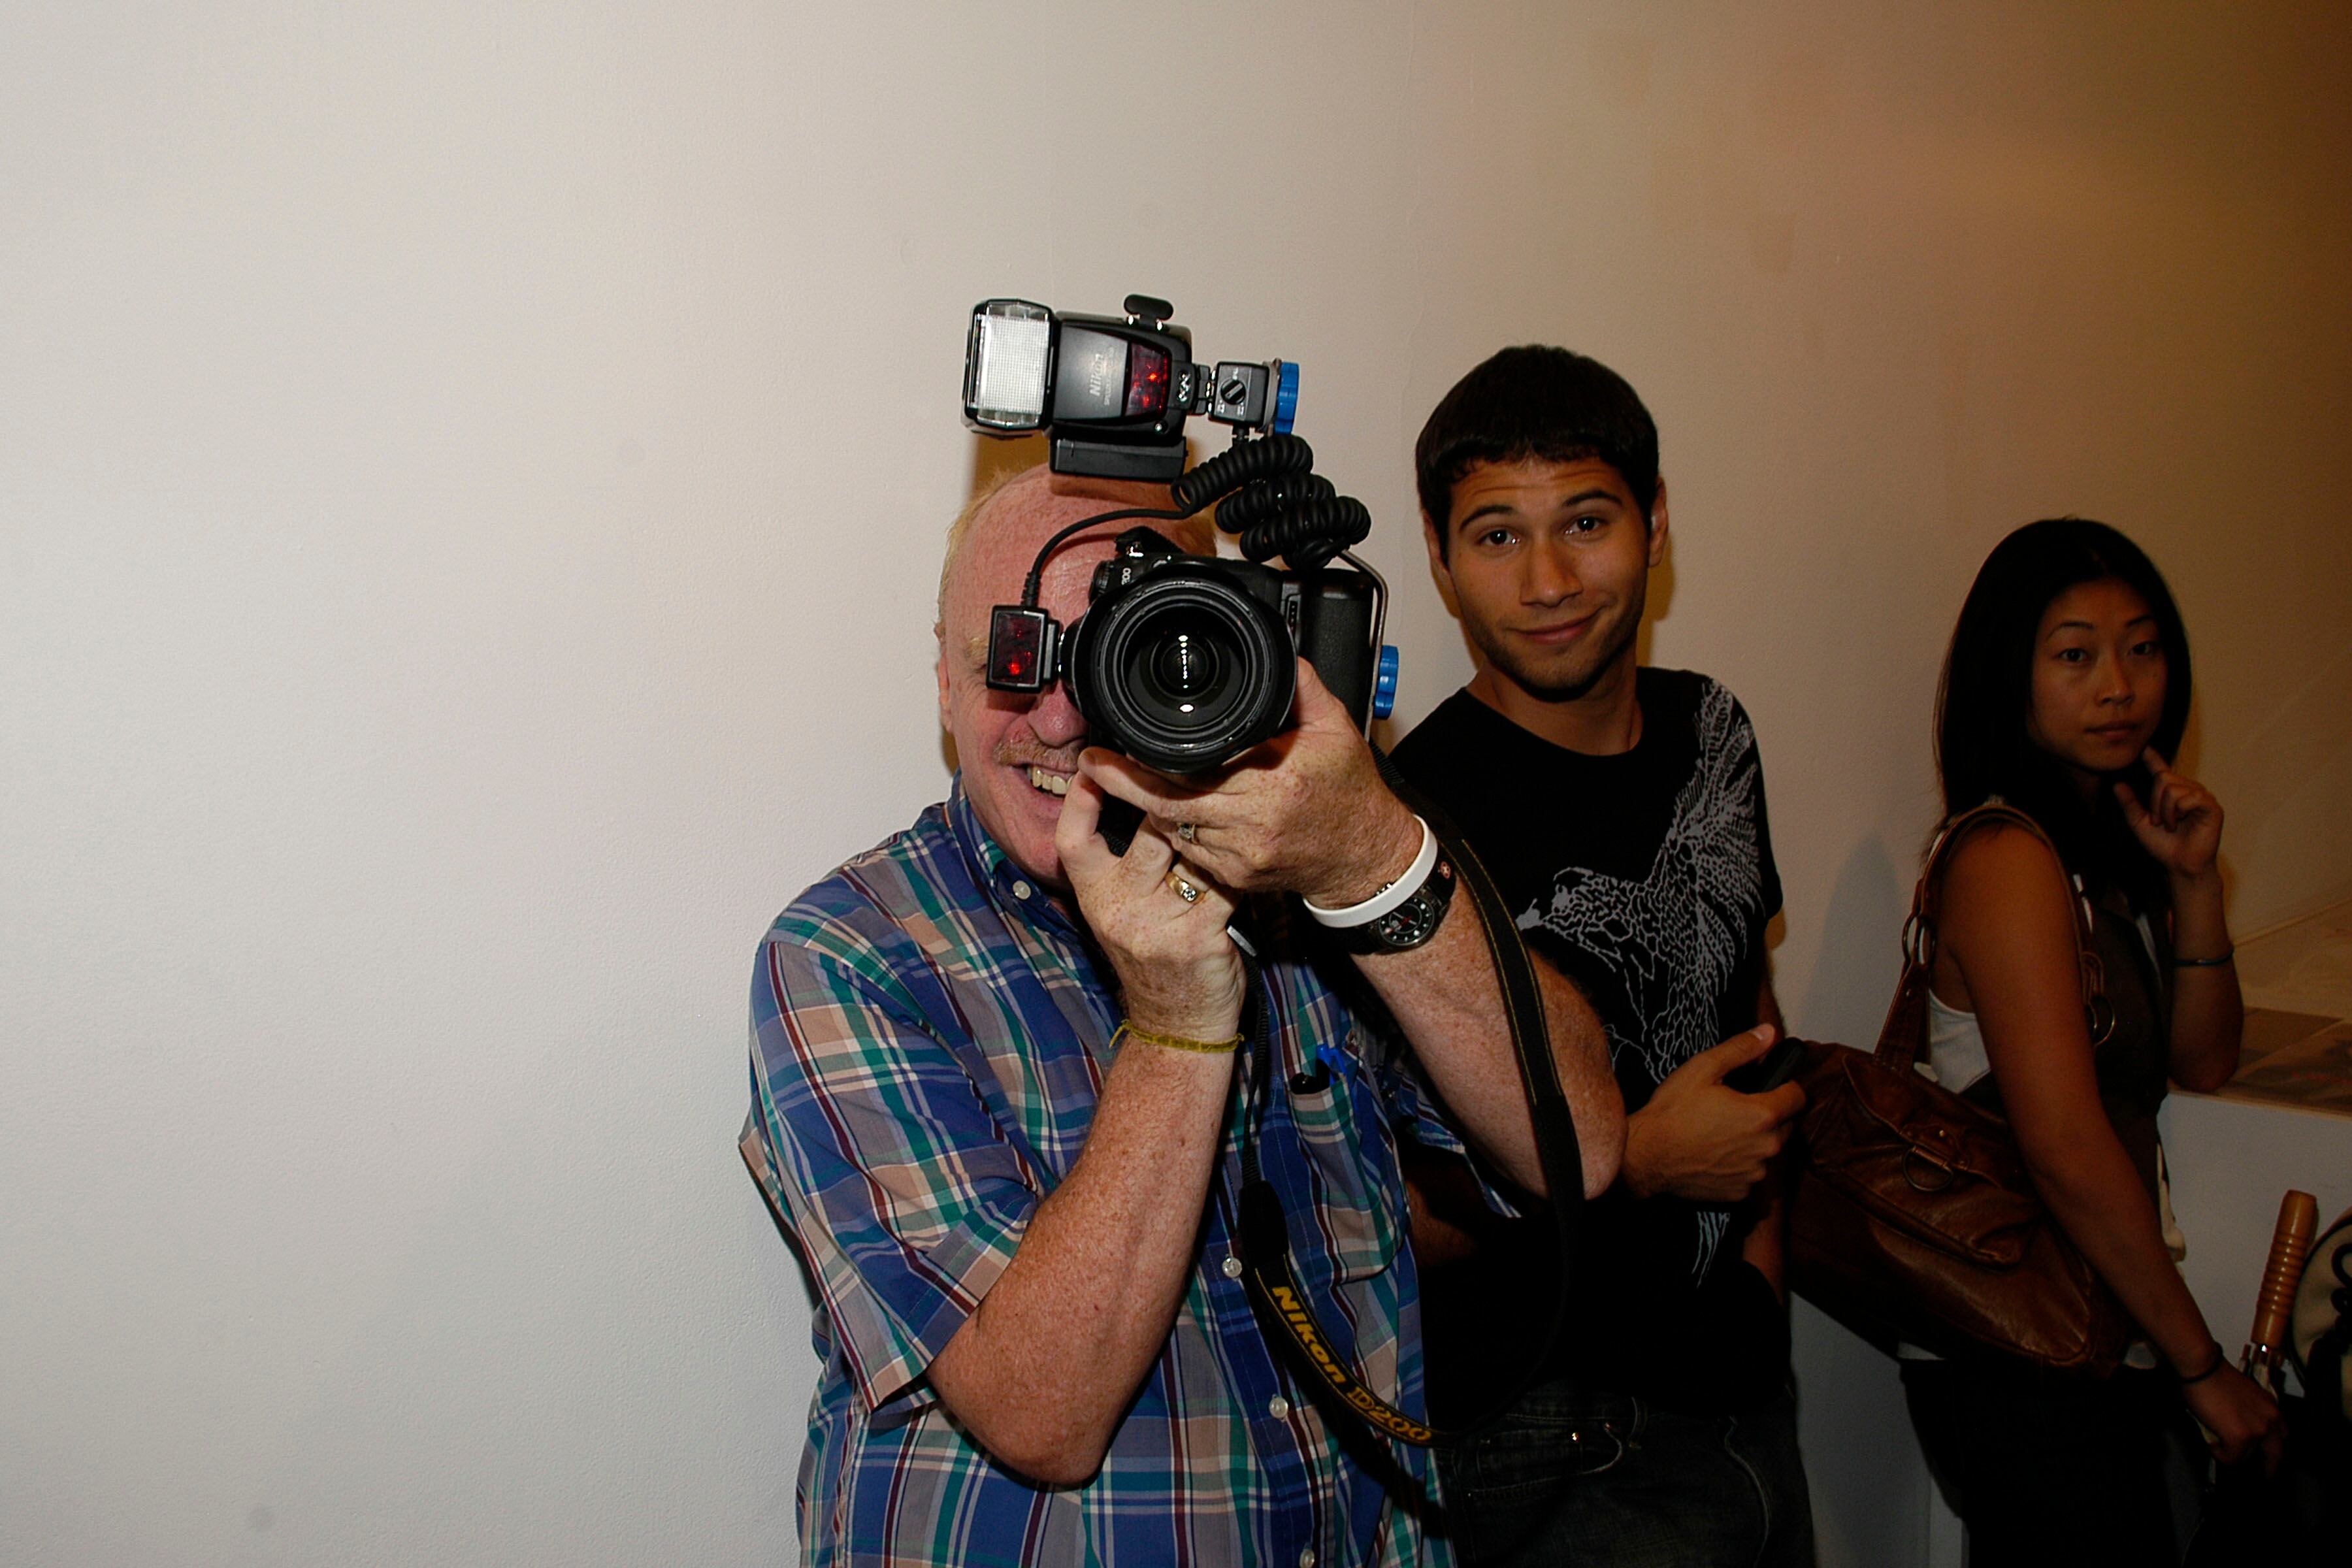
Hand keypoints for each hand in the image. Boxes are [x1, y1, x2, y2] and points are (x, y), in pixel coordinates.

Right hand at [1056, 770, 1245, 1042]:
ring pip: (1192, 853)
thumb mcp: (1120, 914)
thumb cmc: (1154, 958)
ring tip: (1229, 827)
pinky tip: (1245, 865)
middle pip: (1148, 833)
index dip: (1080, 800)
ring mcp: (1156, 926)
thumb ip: (1126, 867)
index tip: (1093, 765)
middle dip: (1175, 808)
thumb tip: (1145, 800)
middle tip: (1197, 785)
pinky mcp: (1197, 938)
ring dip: (1213, 840)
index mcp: (1094, 899)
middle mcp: (1118, 910)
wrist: (1176, 1026)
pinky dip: (1238, 873)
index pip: (1072, 841)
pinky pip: (1224, 884)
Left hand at [1077, 659, 1420, 907]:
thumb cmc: (1350, 792)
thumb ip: (1302, 687)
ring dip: (1146, 805)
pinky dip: (1175, 827)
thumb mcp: (1335, 727)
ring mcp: (1241, 856)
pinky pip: (1191, 850)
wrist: (1363, 857)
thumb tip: (1279, 649)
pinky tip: (1164, 807)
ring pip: (1175, 828)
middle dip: (1125, 784)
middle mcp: (1253, 823)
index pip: (1191, 773)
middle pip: (1168, 804)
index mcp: (1274, 782)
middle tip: (1091, 763)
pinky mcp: (1236, 878)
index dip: (1143, 763)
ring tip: (1118, 780)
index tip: (1110, 747)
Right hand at [1622, 1026, 1803, 1202]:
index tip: (1767, 1086)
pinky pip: (1751, 1172)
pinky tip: (1716, 1153)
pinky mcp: (1741, 1191)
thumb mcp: (1703, 1069)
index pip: (1798, 1096)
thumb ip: (1741, 1049)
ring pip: (1768, 1150)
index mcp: (1762, 1115)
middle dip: (1769, 1114)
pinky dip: (1740, 1163)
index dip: (1785, 1086)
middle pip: (1786, 1125)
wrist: (1646, 1156)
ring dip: (1755, 1140)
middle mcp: (1766, 1147)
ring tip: (1723, 1131)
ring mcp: (1754, 1172)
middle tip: (1736, 1108)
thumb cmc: (1672, 1113)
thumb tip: (1769, 1033)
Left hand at [2115, 748, 2222, 881]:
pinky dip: (2179, 811)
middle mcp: (2188, 791)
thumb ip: (2129, 804)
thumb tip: (2117, 784)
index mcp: (2172, 794)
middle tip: (2160, 822)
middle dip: (2154, 802)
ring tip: (2171, 825)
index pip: (2162, 771)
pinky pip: (2189, 797)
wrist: (2179, 865)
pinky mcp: (2212, 806)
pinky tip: (2181, 823)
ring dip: (2165, 810)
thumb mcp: (2139, 823)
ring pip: (2173, 788)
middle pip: (2163, 778)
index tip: (2144, 748)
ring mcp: (2202, 797)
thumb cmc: (2163, 846)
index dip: (2153, 758)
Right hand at [2184, 1362, 2284, 1472]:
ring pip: (2247, 1456)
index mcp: (2271, 1407)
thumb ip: (2249, 1413)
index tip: (2268, 1454)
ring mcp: (2257, 1430)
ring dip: (2232, 1453)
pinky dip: (2220, 1454)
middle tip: (2267, 1477)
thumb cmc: (2214, 1376)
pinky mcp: (2241, 1438)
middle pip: (2276, 1454)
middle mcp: (2270, 1420)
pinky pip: (2231, 1458)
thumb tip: (2238, 1429)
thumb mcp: (2243, 1395)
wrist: (2203, 1368)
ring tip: (2216, 1442)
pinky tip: (2211, 1444)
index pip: (2283, 1434)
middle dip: (2271, 1468)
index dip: (2274, 1446)